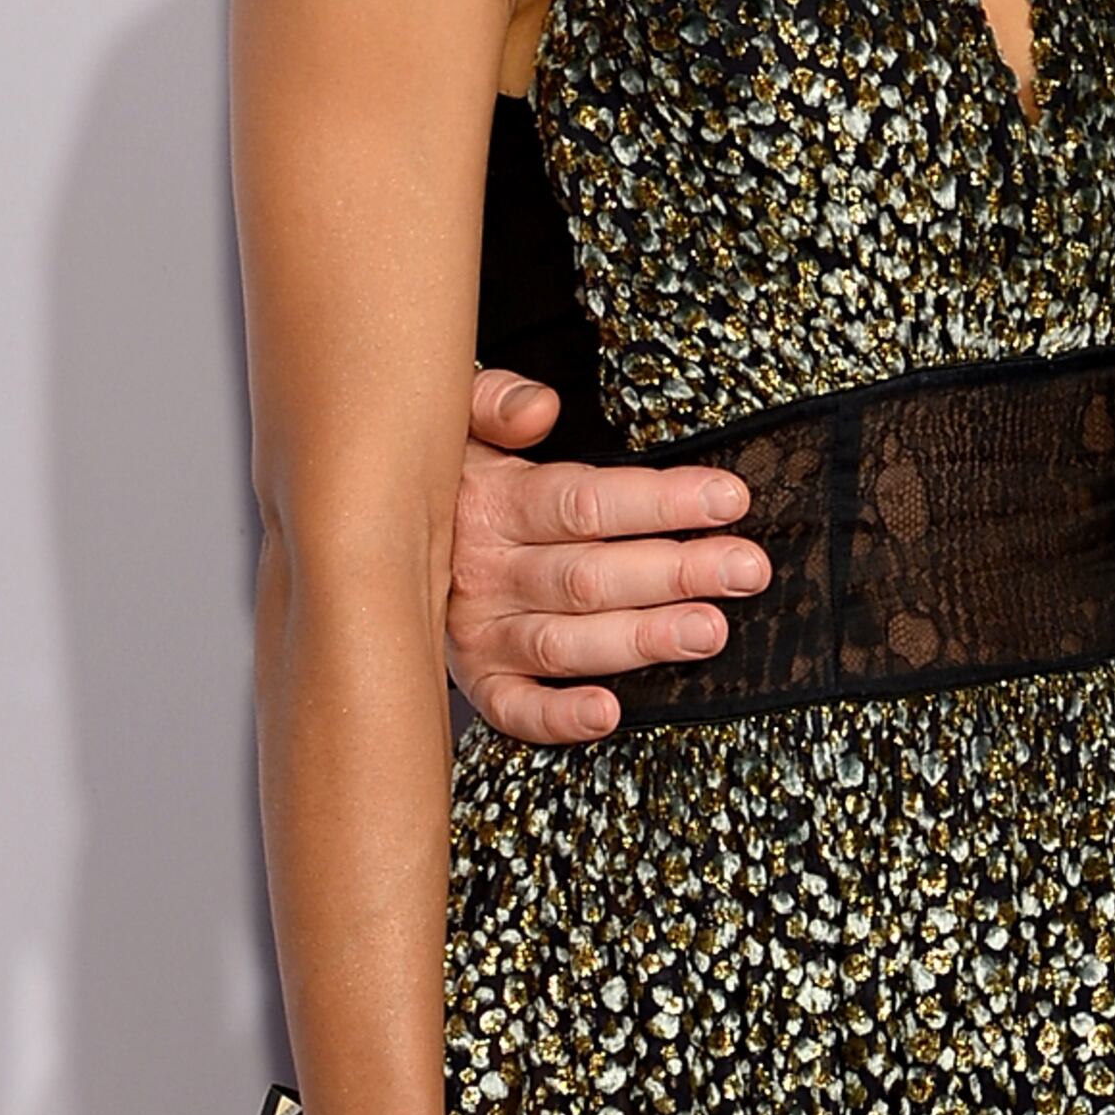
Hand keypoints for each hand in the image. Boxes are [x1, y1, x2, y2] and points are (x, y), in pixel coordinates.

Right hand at [448, 367, 771, 745]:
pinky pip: (514, 708)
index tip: (729, 498)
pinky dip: (557, 716)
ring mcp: (477, 630)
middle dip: (675, 571)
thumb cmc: (445, 470)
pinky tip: (609, 713)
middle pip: (588, 575)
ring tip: (709, 631)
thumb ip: (493, 398)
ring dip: (640, 639)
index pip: (584, 503)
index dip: (660, 502)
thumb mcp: (453, 411)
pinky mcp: (478, 679)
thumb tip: (538, 408)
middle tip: (745, 569)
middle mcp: (482, 570)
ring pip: (565, 641)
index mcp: (489, 501)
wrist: (368, 530)